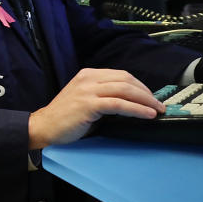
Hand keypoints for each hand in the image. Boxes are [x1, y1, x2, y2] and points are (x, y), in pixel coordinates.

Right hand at [27, 68, 164, 148]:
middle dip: (146, 92)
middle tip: (158, 105)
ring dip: (146, 100)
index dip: (140, 85)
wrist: (44, 127)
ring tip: (157, 110)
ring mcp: (87, 90)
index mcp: (87, 75)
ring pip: (125, 89)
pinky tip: (147, 115)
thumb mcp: (84, 98)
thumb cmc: (65, 118)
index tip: (150, 97)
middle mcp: (88, 78)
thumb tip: (130, 102)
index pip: (121, 74)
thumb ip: (103, 95)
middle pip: (126, 79)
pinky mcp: (88, 105)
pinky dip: (136, 109)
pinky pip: (119, 104)